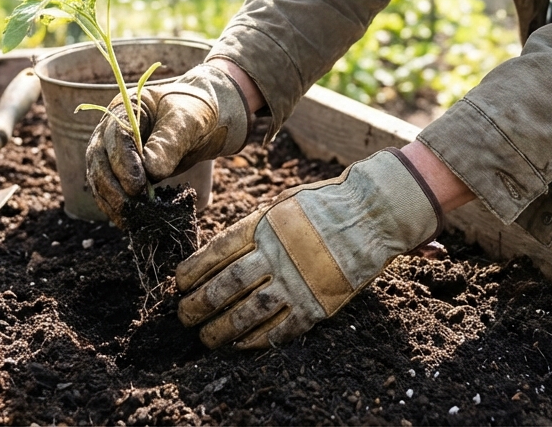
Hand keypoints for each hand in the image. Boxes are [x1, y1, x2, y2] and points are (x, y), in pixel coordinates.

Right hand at [86, 60, 251, 225]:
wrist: (204, 123)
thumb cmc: (196, 114)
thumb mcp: (189, 122)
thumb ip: (170, 143)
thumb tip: (151, 172)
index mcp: (125, 109)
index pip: (115, 137)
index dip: (123, 163)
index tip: (138, 185)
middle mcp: (110, 130)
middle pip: (99, 160)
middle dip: (113, 187)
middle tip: (133, 207)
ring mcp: (110, 152)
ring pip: (99, 179)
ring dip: (112, 201)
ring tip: (131, 219)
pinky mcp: (118, 173)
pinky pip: (108, 192)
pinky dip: (116, 208)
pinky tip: (130, 222)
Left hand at [176, 149, 441, 348]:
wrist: (372, 215)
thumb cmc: (324, 207)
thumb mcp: (282, 205)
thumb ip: (253, 228)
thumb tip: (218, 254)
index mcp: (265, 226)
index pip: (217, 252)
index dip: (193, 271)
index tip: (178, 284)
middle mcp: (277, 254)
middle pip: (226, 286)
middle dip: (199, 305)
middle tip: (184, 316)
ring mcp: (298, 281)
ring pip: (249, 312)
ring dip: (222, 329)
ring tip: (206, 337)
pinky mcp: (318, 303)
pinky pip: (281, 328)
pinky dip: (258, 339)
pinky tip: (241, 344)